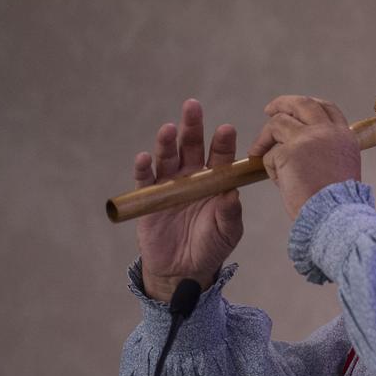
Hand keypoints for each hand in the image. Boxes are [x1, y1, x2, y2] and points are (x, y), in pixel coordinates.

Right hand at [134, 99, 243, 299]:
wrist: (184, 269)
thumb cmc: (212, 246)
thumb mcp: (228, 231)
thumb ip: (230, 212)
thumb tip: (232, 194)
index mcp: (216, 180)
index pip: (220, 156)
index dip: (223, 142)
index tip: (226, 129)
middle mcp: (192, 176)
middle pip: (191, 146)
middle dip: (192, 127)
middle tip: (193, 106)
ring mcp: (169, 184)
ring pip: (167, 157)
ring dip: (167, 143)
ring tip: (168, 129)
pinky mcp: (149, 197)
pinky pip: (145, 179)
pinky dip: (143, 168)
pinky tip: (144, 158)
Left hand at [248, 95, 360, 219]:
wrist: (335, 216)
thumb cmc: (338, 201)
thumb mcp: (343, 165)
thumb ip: (328, 149)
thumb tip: (305, 143)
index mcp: (344, 135)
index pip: (326, 108)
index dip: (309, 105)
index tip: (295, 109)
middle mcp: (327, 132)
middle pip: (302, 104)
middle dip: (282, 103)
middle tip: (270, 110)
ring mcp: (307, 139)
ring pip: (278, 123)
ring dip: (264, 137)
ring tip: (257, 151)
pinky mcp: (288, 152)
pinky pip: (269, 153)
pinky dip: (269, 167)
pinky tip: (281, 182)